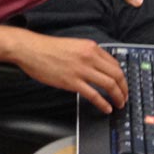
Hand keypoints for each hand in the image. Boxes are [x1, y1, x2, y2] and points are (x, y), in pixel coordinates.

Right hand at [13, 32, 127, 113]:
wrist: (29, 49)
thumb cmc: (46, 48)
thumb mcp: (72, 45)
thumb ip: (86, 54)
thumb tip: (97, 67)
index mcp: (90, 47)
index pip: (115, 63)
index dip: (121, 77)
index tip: (122, 84)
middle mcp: (89, 57)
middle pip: (117, 75)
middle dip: (124, 88)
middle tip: (125, 97)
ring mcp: (81, 70)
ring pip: (109, 85)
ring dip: (118, 97)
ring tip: (119, 104)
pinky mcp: (72, 81)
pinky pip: (94, 95)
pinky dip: (103, 103)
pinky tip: (106, 108)